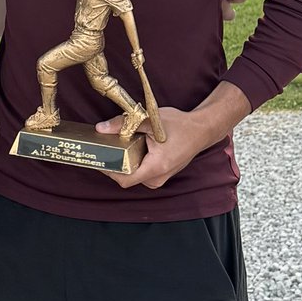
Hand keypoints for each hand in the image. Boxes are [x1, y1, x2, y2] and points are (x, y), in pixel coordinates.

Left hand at [95, 107, 209, 189]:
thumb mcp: (149, 120)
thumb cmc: (180, 125)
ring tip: (119, 145)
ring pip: (135, 175)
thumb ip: (123, 124)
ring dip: (126, 161)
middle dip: (115, 163)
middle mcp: (158, 177)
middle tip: (105, 148)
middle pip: (128, 177)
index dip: (109, 171)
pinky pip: (143, 172)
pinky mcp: (163, 173)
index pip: (125, 179)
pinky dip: (135, 161)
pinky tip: (133, 147)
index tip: (99, 159)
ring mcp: (162, 177)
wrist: (202, 129)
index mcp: (155, 167)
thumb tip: (101, 128)